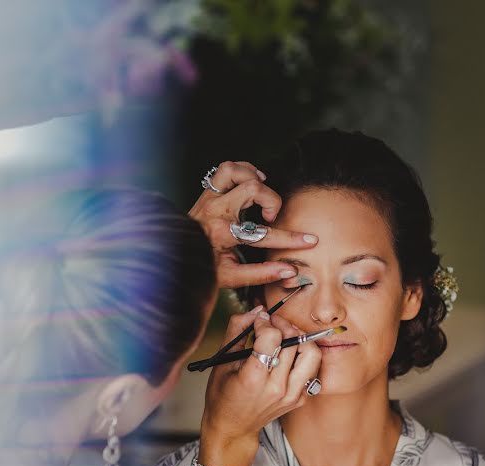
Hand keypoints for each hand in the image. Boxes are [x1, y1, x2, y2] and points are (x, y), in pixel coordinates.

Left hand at [189, 161, 317, 288]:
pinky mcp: (207, 191)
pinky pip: (226, 169)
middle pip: (252, 189)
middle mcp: (215, 211)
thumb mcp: (231, 277)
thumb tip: (290, 271)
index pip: (262, 235)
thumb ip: (261, 273)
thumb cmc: (202, 266)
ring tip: (261, 194)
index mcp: (221, 234)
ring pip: (235, 170)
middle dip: (271, 201)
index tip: (309, 240)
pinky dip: (243, 172)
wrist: (175, 255)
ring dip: (253, 179)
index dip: (290, 239)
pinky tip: (251, 184)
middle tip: (269, 217)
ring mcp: (209, 197)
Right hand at [200, 306, 321, 453]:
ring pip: (312, 354)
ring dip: (299, 339)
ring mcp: (292, 395)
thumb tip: (256, 311)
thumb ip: (237, 330)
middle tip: (273, 324)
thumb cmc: (223, 395)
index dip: (265, 323)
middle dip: (283, 325)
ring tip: (285, 336)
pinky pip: (311, 368)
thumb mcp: (223, 360)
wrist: (232, 427)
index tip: (258, 321)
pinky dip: (301, 356)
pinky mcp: (300, 398)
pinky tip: (286, 355)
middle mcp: (277, 388)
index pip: (272, 337)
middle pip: (294, 342)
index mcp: (254, 379)